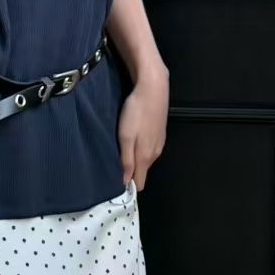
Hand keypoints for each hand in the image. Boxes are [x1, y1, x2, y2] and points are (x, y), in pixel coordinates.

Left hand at [117, 67, 169, 191]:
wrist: (153, 89)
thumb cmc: (136, 112)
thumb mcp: (126, 137)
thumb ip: (127, 161)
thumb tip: (125, 182)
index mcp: (145, 157)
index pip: (140, 183)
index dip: (128, 185)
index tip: (115, 182)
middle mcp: (155, 154)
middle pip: (142, 171)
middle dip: (130, 172)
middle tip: (114, 162)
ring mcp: (159, 143)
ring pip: (145, 160)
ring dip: (134, 158)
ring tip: (121, 147)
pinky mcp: (160, 134)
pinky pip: (149, 149)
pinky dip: (140, 147)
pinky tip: (133, 136)